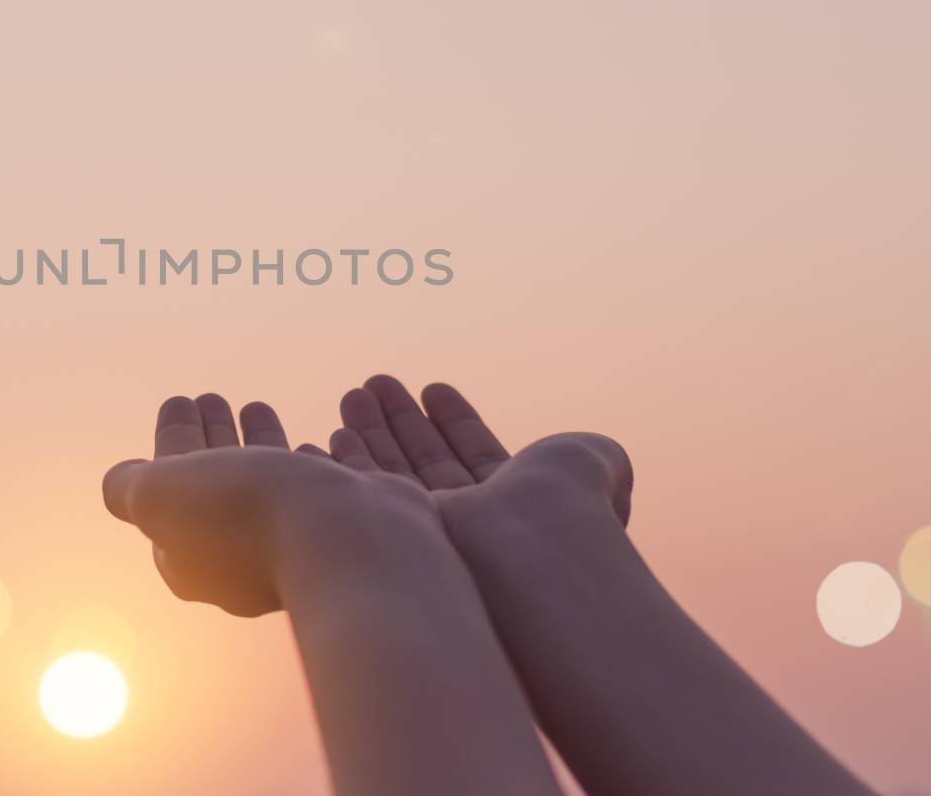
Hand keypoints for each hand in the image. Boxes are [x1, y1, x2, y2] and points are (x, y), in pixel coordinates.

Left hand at [103, 393, 432, 616]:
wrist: (352, 543)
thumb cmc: (247, 515)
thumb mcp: (163, 496)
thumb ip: (134, 487)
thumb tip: (121, 482)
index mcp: (191, 559)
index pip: (169, 489)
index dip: (170, 442)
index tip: (179, 400)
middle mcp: (242, 562)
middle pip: (215, 488)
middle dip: (209, 439)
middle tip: (210, 397)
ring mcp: (298, 549)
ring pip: (268, 487)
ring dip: (256, 443)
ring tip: (256, 406)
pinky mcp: (345, 533)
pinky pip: (316, 492)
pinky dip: (305, 463)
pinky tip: (314, 445)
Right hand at [329, 374, 632, 535]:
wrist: (534, 546)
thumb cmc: (570, 503)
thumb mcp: (593, 460)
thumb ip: (595, 454)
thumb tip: (596, 460)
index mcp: (515, 500)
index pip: (475, 452)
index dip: (453, 420)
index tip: (432, 388)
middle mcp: (472, 520)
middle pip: (428, 460)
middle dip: (401, 421)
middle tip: (373, 384)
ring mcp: (435, 529)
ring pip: (395, 473)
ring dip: (372, 432)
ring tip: (353, 394)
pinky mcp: (400, 532)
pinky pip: (370, 492)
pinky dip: (351, 463)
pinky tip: (334, 433)